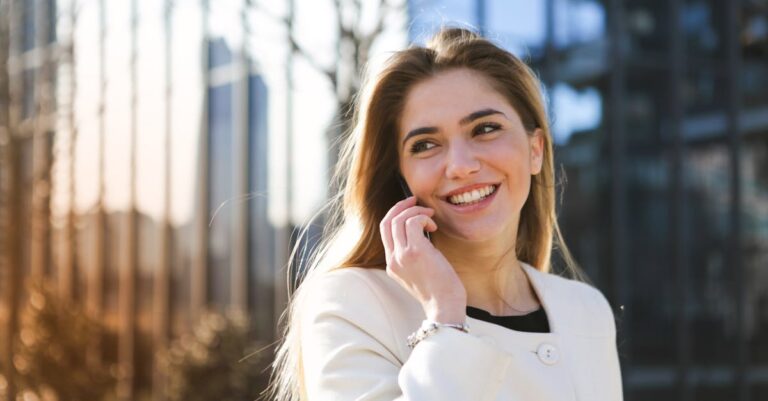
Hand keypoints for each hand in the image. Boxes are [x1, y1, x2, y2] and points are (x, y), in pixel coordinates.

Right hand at [379, 196, 466, 323]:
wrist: (444, 306)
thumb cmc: (439, 290)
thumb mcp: (419, 272)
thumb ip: (413, 254)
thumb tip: (421, 231)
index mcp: (392, 264)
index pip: (385, 231)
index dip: (395, 214)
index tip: (409, 207)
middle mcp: (393, 259)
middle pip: (387, 221)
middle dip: (401, 206)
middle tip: (415, 201)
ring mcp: (402, 255)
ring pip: (399, 219)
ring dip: (416, 211)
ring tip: (430, 217)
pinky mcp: (415, 252)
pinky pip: (412, 222)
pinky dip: (423, 218)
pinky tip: (433, 226)